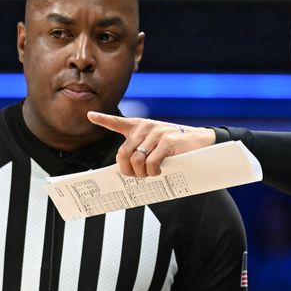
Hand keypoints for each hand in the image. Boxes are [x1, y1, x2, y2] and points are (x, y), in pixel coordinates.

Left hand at [86, 112, 214, 177]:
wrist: (199, 140)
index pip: (118, 122)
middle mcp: (145, 128)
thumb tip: (129, 168)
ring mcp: (156, 134)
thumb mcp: (155, 143)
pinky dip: (153, 172)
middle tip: (137, 176)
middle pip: (123, 153)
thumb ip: (141, 149)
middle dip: (127, 170)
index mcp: (140, 127)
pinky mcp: (167, 141)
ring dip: (142, 173)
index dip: (103, 119)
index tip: (90, 115)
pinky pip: (151, 163)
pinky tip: (159, 171)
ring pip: (136, 161)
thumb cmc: (175, 146)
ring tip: (150, 174)